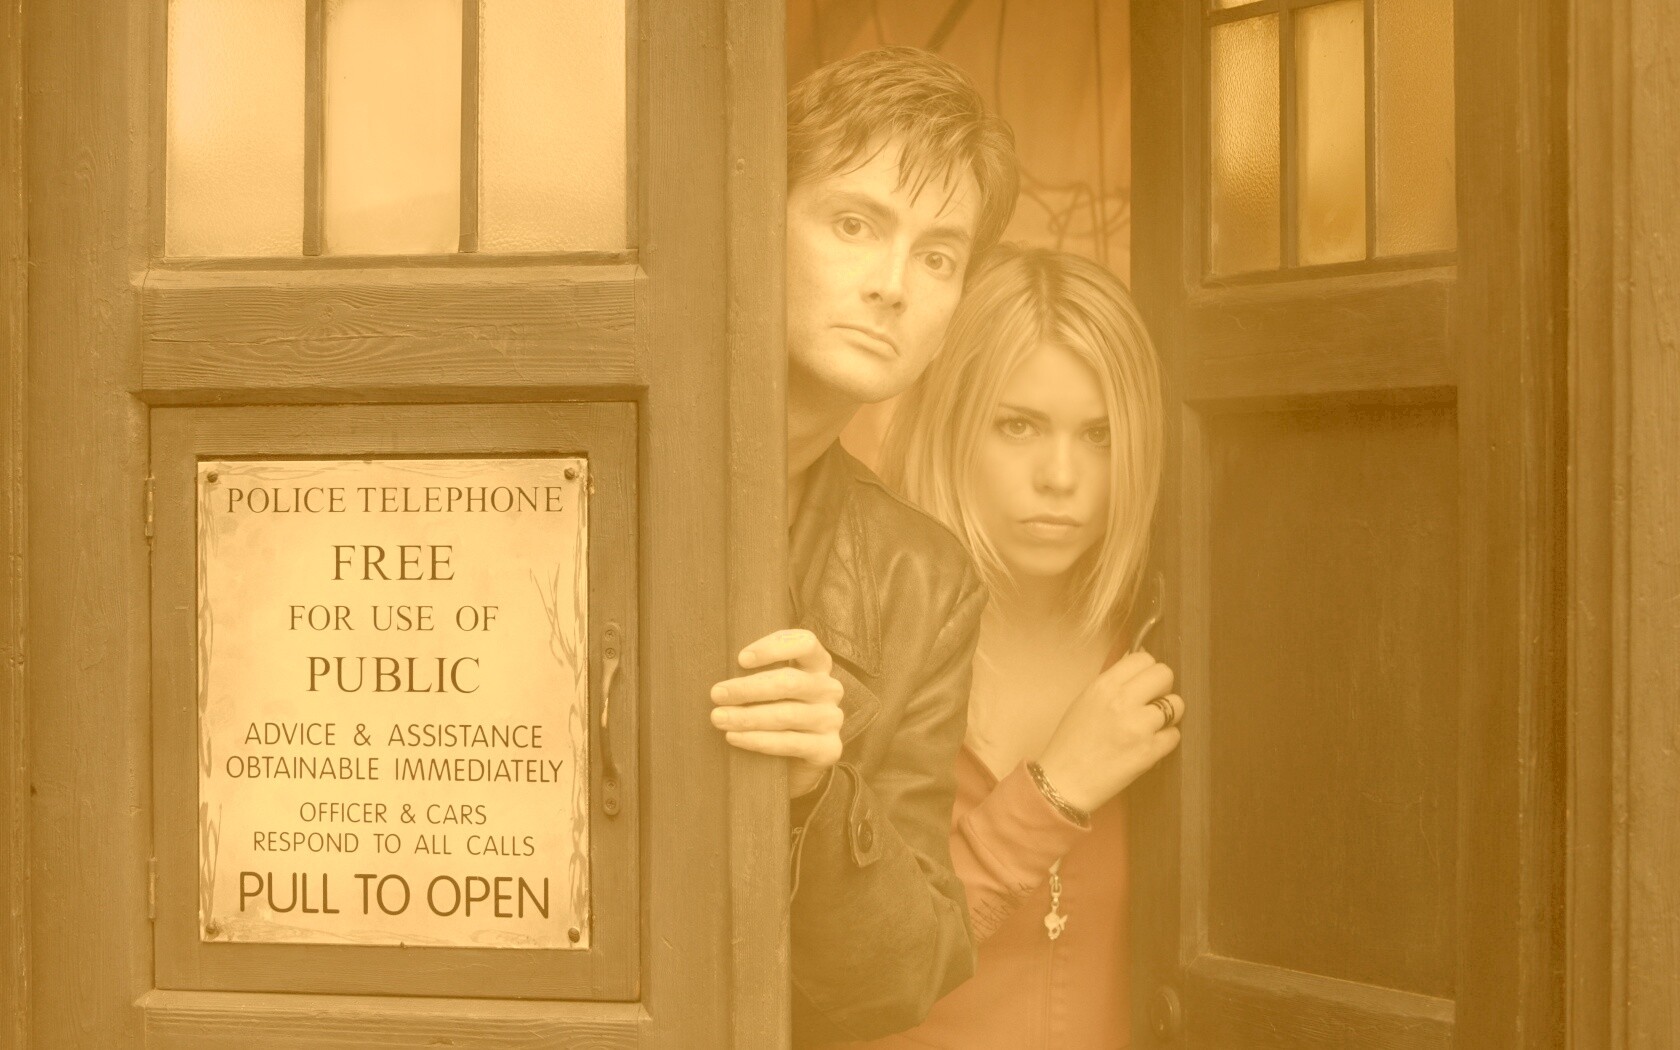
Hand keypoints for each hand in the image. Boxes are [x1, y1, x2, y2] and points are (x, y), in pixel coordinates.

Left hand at [709, 628, 844, 797]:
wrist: (792, 764)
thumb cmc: (773, 714)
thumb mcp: (769, 689)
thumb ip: (756, 674)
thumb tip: (718, 666)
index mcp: (818, 665)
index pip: (805, 643)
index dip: (774, 648)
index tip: (741, 659)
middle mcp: (829, 689)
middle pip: (790, 682)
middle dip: (748, 688)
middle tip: (716, 694)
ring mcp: (831, 719)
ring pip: (787, 714)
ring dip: (748, 716)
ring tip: (718, 718)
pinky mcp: (829, 749)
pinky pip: (790, 742)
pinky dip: (758, 740)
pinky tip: (734, 737)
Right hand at [1035, 650, 1182, 813]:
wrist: (1064, 781)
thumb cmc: (1071, 742)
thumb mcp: (1086, 701)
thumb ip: (1114, 683)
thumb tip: (1141, 667)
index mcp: (1104, 686)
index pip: (1144, 658)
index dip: (1147, 671)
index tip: (1144, 684)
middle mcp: (1122, 701)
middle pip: (1165, 675)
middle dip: (1163, 688)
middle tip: (1153, 703)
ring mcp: (1138, 726)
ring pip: (1176, 705)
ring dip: (1169, 715)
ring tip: (1152, 726)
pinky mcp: (1149, 752)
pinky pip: (1175, 735)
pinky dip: (1166, 740)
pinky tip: (1149, 745)